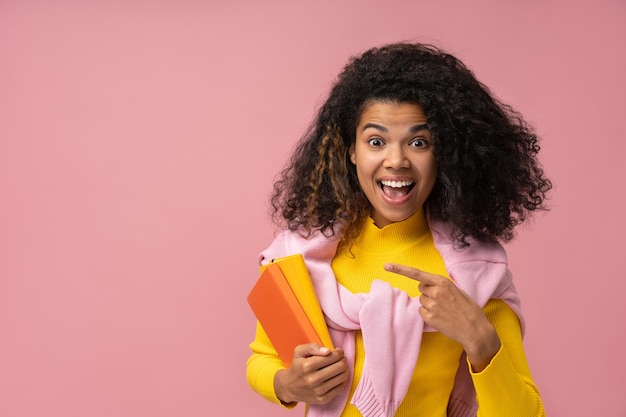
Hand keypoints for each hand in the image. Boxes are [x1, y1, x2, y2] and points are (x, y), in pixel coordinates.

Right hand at [274, 343, 348, 403]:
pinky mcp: (323, 399)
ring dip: (344, 369)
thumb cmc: (297, 366)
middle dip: (343, 360)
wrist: (289, 387)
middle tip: (340, 359)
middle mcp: (313, 379)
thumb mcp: (299, 352)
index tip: (338, 352)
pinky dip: (341, 380)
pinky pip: (341, 387)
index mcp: (308, 366)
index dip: (339, 352)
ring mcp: (319, 391)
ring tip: (339, 366)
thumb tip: (328, 351)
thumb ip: (313, 347)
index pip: (333, 356)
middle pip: (340, 366)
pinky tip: (335, 376)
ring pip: (343, 376)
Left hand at [384, 263, 500, 371]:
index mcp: (443, 282)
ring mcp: (431, 305)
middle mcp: (435, 292)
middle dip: (428, 292)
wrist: (475, 330)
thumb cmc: (468, 309)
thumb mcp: (458, 291)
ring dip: (429, 303)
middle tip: (443, 300)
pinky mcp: (429, 317)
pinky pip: (421, 311)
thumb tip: (427, 286)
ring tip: (445, 310)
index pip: (417, 274)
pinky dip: (428, 314)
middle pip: (421, 288)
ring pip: (421, 300)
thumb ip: (441, 286)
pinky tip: (441, 317)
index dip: (400, 269)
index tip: (387, 266)